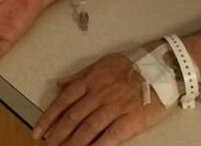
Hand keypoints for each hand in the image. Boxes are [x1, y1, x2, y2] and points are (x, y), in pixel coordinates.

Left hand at [33, 53, 170, 145]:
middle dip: (57, 135)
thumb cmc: (132, 65)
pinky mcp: (130, 120)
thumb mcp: (102, 63)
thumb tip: (59, 84)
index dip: (48, 118)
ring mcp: (115, 107)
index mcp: (90, 80)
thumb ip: (79, 75)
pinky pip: (111, 136)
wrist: (162, 68)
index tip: (38, 131)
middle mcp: (99, 94)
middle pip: (73, 118)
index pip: (64, 101)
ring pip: (88, 128)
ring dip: (73, 143)